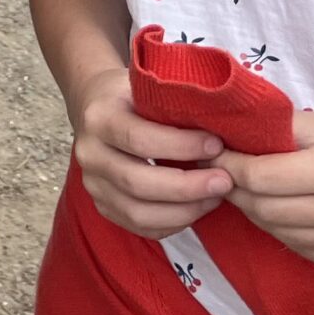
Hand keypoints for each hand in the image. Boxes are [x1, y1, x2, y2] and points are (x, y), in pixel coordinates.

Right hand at [67, 67, 231, 237]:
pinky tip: (196, 207)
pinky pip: (140, 227)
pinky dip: (173, 223)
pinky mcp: (102, 206)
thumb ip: (175, 106)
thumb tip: (223, 125)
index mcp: (98, 118)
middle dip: (188, 187)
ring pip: (138, 212)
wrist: (95, 106)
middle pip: (137, 182)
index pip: (139, 139)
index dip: (181, 146)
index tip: (216, 145)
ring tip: (215, 196)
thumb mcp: (148, 87)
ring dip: (184, 210)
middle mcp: (89, 154)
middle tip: (224, 181)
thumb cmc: (132, 96)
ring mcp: (92, 184)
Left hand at [220, 112, 313, 274]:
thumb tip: (223, 134)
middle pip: (262, 208)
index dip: (227, 165)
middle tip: (224, 171)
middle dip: (235, 189)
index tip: (212, 152)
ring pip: (276, 232)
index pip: (258, 178)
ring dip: (256, 211)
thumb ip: (276, 131)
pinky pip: (299, 248)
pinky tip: (284, 209)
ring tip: (252, 188)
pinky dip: (283, 230)